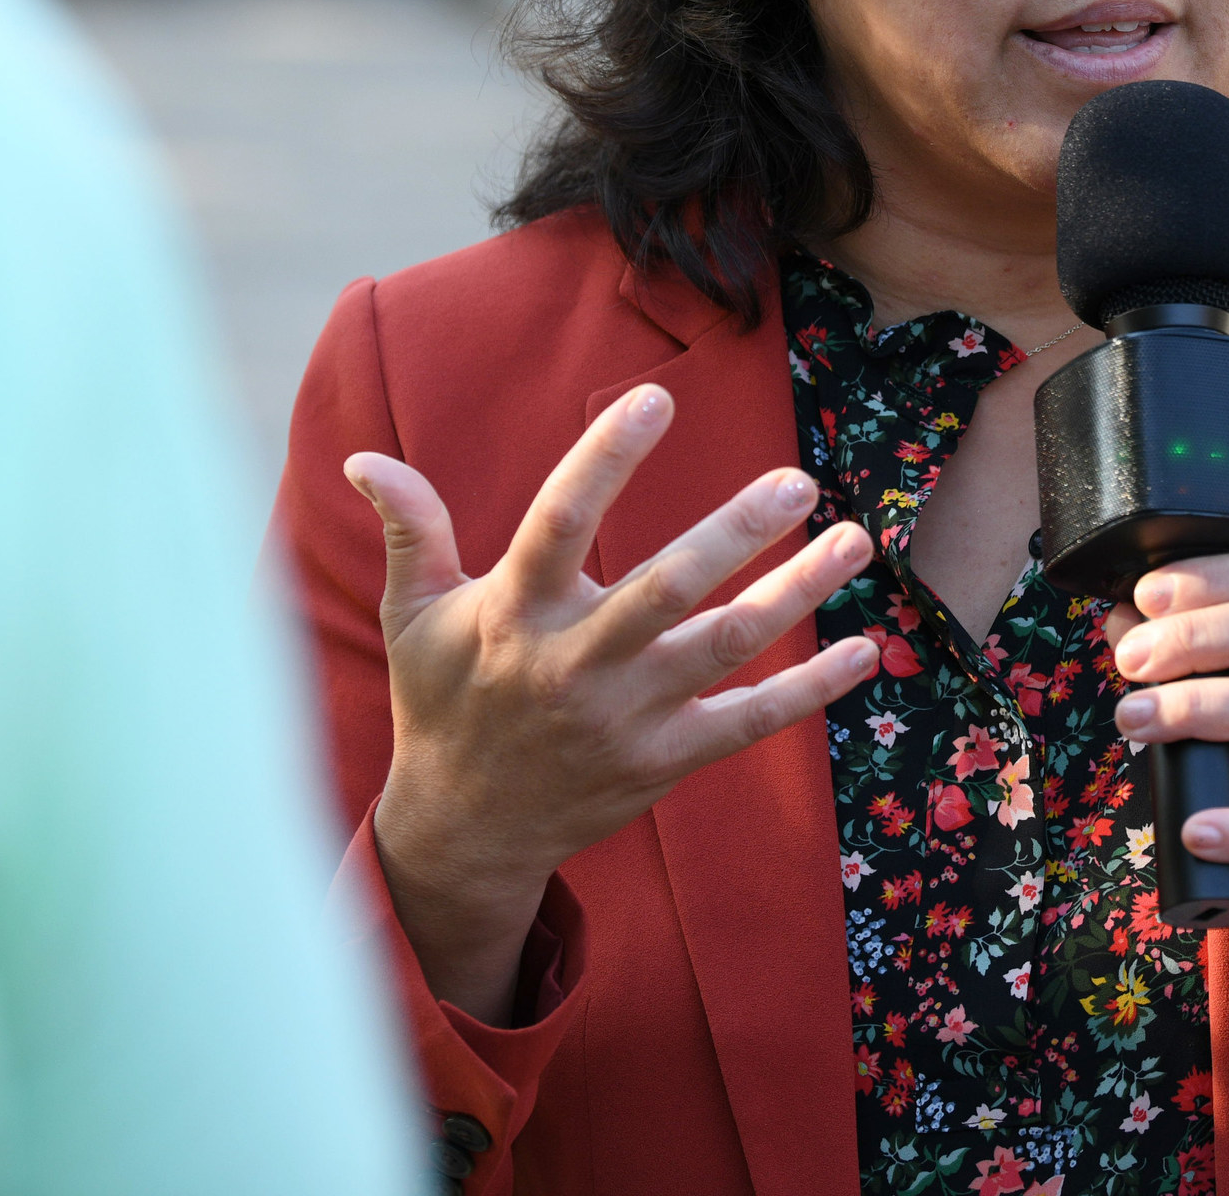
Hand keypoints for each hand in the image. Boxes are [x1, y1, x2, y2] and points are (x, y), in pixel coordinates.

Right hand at [350, 384, 877, 1019]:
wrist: (467, 832)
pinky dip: (809, 689)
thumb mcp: (417, 619)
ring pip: (723, 647)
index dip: (606, 458)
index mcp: (514, 615)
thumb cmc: (444, 704)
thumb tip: (366, 457)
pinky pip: (749, 722)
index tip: (657, 395)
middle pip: (664, 588)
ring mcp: (627, 717)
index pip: (559, 521)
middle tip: (797, 479)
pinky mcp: (665, 760)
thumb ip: (412, 533)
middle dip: (735, 532)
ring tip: (855, 540)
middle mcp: (575, 664)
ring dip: (796, 594)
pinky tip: (862, 648)